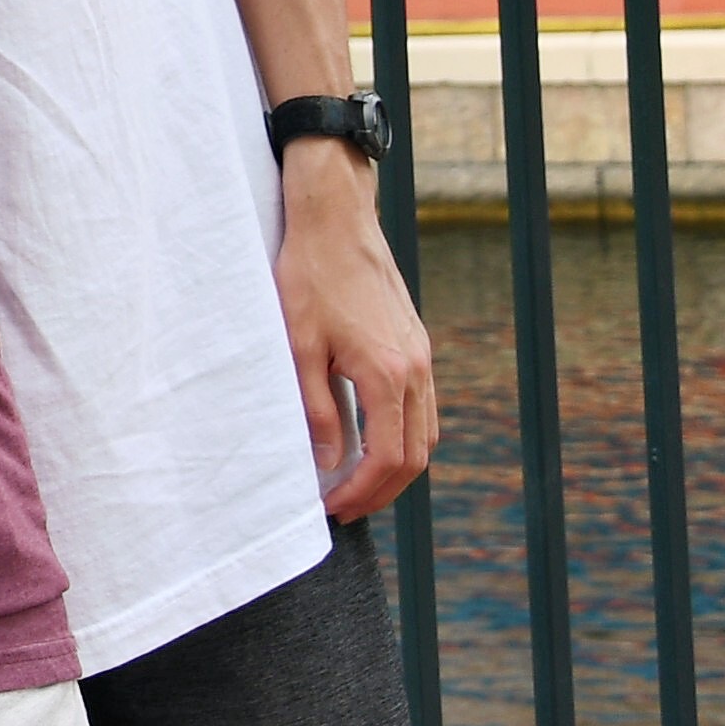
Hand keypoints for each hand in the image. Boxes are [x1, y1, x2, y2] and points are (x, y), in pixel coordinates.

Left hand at [278, 150, 436, 512]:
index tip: (331, 506)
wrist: (336, 219)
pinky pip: (421, 406)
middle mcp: (415, 369)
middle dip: (381, 490)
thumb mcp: (300, 346)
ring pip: (424, 433)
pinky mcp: (416, 343)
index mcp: (388, 374)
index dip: (360, 491)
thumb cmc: (311, 276)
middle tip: (344, 506)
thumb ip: (317, 409)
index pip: (386, 459)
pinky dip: (402, 434)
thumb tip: (328, 463)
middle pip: (415, 456)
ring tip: (356, 481)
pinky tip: (370, 438)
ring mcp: (421, 355)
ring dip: (395, 466)